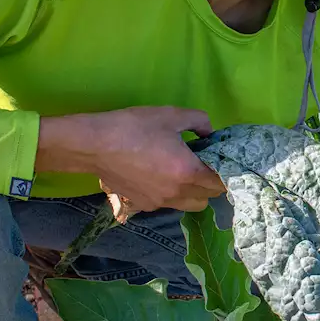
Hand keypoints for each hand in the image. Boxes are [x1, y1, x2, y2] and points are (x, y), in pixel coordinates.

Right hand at [37, 107, 225, 214]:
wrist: (94, 145)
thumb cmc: (134, 127)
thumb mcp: (171, 115)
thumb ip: (199, 121)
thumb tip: (210, 132)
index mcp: (188, 172)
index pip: (220, 183)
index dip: (225, 172)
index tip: (221, 160)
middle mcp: (177, 193)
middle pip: (208, 198)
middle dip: (211, 183)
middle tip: (204, 164)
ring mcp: (159, 202)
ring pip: (190, 205)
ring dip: (194, 193)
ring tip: (184, 173)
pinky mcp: (143, 205)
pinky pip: (168, 204)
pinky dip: (172, 195)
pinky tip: (160, 177)